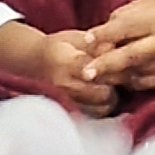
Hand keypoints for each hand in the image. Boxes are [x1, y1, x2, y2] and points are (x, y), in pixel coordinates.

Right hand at [0, 21, 116, 115]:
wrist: (33, 64)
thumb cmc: (58, 47)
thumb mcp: (74, 38)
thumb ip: (95, 43)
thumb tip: (114, 48)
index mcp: (65, 62)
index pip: (96, 70)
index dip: (112, 68)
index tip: (122, 63)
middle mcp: (64, 85)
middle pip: (102, 93)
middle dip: (116, 85)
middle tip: (121, 76)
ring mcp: (65, 101)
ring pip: (100, 108)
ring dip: (111, 99)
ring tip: (111, 87)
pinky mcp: (68, 112)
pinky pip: (94, 116)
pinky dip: (102, 108)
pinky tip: (103, 97)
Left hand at [84, 0, 154, 93]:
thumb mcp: (146, 5)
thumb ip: (121, 19)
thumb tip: (97, 38)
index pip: (126, 27)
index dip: (104, 34)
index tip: (86, 39)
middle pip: (131, 56)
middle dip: (106, 65)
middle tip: (85, 73)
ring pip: (134, 74)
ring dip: (112, 76)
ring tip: (93, 76)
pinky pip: (142, 84)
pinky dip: (126, 82)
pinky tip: (117, 77)